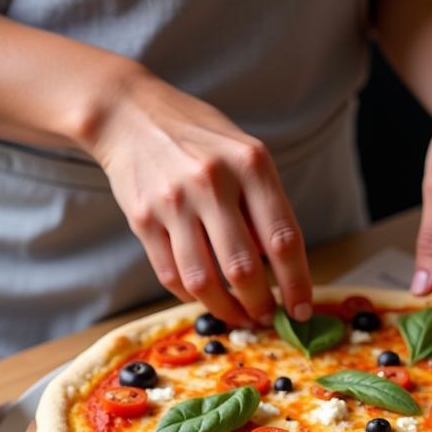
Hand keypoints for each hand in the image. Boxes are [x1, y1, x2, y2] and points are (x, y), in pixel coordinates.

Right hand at [85, 69, 312, 325]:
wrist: (130, 114)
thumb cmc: (199, 138)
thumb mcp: (245, 155)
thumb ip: (265, 205)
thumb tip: (278, 265)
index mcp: (250, 165)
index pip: (283, 239)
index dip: (296, 283)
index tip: (301, 309)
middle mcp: (212, 182)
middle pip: (243, 268)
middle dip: (260, 304)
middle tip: (266, 317)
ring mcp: (173, 202)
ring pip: (203, 281)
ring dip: (226, 310)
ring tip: (239, 316)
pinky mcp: (142, 219)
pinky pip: (170, 276)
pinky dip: (192, 296)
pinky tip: (205, 297)